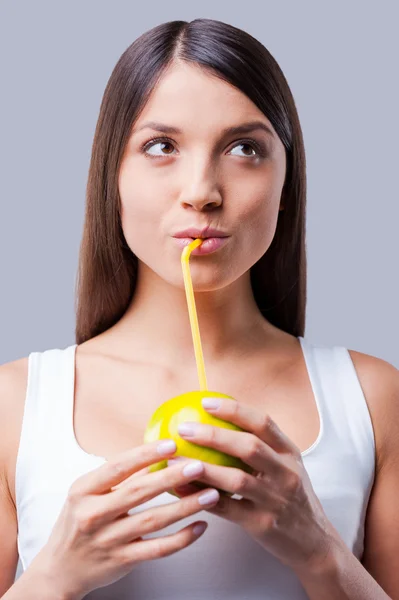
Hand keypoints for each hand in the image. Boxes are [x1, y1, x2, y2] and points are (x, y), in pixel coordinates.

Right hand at [29, 440, 219, 598]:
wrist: (61, 569)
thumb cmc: (79, 521)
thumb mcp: (87, 494)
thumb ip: (120, 476)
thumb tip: (156, 451)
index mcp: (83, 490)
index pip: (117, 467)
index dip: (145, 455)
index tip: (171, 444)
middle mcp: (93, 514)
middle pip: (139, 492)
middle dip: (172, 478)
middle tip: (198, 466)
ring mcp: (108, 540)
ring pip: (153, 520)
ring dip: (185, 506)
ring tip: (210, 494)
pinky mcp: (122, 561)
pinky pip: (158, 549)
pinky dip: (181, 538)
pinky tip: (201, 526)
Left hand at [170, 397, 336, 572]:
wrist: (313, 542)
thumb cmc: (290, 498)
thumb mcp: (285, 466)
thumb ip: (261, 447)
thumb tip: (216, 422)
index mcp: (289, 452)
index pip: (263, 423)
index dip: (234, 410)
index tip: (206, 402)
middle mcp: (286, 473)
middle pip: (249, 447)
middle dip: (213, 435)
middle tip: (184, 429)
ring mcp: (275, 499)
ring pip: (236, 479)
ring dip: (203, 468)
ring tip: (175, 460)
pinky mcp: (262, 524)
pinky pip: (227, 509)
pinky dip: (201, 497)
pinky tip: (181, 489)